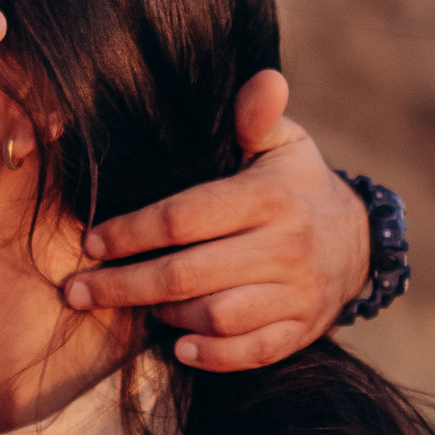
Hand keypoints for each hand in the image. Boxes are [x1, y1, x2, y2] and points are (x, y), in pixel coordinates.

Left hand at [60, 73, 370, 370]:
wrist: (358, 241)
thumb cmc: (295, 185)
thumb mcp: (282, 142)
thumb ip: (257, 116)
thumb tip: (263, 80)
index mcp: (269, 197)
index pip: (184, 218)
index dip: (131, 232)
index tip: (91, 241)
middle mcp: (286, 247)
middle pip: (187, 274)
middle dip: (123, 285)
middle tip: (76, 291)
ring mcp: (297, 293)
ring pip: (216, 316)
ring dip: (165, 316)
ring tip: (134, 306)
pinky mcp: (302, 330)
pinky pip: (252, 352)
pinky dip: (213, 355)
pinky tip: (179, 346)